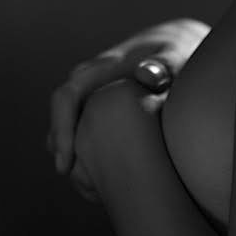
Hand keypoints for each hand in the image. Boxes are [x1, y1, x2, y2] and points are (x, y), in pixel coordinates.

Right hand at [47, 18, 208, 179]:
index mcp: (100, 68)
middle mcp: (88, 80)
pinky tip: (101, 176)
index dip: (61, 130)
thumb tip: (147, 74)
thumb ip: (163, 65)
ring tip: (91, 187)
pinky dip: (84, 150)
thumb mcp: (173, 57)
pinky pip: (81, 128)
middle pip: (61, 117)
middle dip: (62, 148)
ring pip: (68, 125)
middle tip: (78, 183)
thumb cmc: (174, 56)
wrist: (171, 48)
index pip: (66, 97)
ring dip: (72, 151)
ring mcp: (91, 93)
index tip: (66, 164)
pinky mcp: (97, 105)